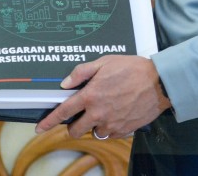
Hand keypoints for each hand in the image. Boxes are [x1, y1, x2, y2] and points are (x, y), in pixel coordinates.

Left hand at [34, 56, 169, 138]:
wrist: (158, 83)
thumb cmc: (131, 69)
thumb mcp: (104, 62)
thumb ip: (81, 72)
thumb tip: (65, 84)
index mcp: (90, 96)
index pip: (63, 112)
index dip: (49, 122)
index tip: (39, 128)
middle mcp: (98, 113)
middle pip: (75, 130)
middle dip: (73, 126)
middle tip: (79, 117)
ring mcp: (111, 124)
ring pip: (94, 133)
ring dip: (93, 126)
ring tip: (103, 112)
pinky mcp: (124, 130)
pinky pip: (110, 134)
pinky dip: (109, 128)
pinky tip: (116, 114)